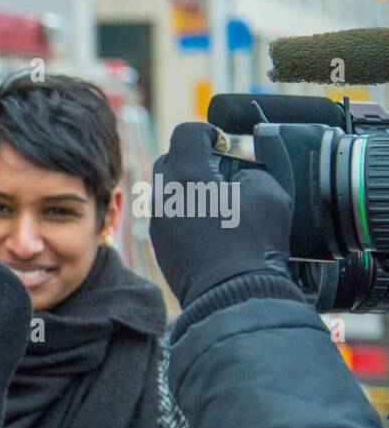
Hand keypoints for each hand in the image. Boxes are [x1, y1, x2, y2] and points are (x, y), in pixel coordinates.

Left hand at [151, 122, 293, 307]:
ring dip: (185, 186)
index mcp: (187, 176)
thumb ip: (253, 171)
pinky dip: (182, 210)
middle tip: (218, 169)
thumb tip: (240, 176)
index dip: (207, 132)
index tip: (222, 145)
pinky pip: (166, 216)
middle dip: (191, 157)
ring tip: (215, 198)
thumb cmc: (254, 245)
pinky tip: (207, 223)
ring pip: (164, 190)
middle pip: (168, 159)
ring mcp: (158, 222)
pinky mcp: (159, 245)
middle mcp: (164, 196)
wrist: (232, 296)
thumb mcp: (270, 193)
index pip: (186, 133)